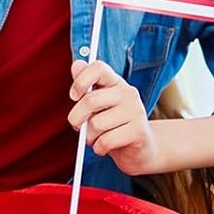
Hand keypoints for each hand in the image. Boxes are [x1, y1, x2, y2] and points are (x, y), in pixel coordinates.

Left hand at [69, 59, 157, 175]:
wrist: (140, 149)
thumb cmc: (113, 124)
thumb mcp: (98, 104)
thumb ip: (85, 85)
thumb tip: (76, 64)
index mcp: (116, 82)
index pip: (99, 68)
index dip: (81, 80)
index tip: (73, 96)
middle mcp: (128, 93)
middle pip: (91, 100)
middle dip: (76, 117)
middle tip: (76, 126)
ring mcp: (136, 111)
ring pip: (97, 123)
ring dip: (89, 136)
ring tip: (94, 139)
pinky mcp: (139, 131)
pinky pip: (107, 140)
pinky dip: (99, 147)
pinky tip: (102, 147)